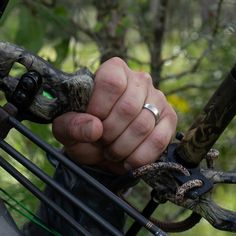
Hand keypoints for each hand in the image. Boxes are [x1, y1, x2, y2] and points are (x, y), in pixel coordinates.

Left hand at [52, 57, 176, 173]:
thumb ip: (72, 125)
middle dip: (110, 134)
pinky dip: (141, 156)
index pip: (111, 83)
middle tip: (102, 142)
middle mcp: (139, 80)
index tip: (93, 124)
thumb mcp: (68, 128)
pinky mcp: (169, 118)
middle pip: (128, 107)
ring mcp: (157, 98)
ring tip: (112, 151)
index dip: (99, 108)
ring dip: (122, 147)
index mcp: (114, 71)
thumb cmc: (86, 131)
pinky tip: (128, 160)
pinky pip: (159, 140)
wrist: (104, 146)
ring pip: (143, 125)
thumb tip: (95, 128)